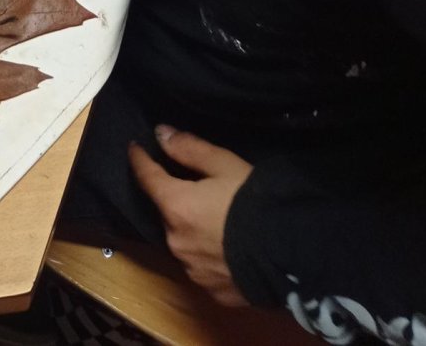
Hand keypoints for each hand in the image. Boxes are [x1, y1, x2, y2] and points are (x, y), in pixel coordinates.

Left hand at [129, 126, 252, 307]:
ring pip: (182, 241)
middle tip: (189, 186)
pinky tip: (224, 248)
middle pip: (166, 211)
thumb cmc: (255, 203)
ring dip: (189, 228)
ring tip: (211, 219)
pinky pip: (201, 266)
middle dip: (173, 197)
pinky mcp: (212, 291)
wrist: (291, 257)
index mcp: (175, 207)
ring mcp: (192, 270)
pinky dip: (206, 253)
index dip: (140, 160)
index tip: (134, 148)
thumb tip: (160, 134)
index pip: (147, 178)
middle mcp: (176, 241)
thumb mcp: (225, 165)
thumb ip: (189, 149)